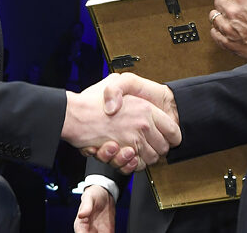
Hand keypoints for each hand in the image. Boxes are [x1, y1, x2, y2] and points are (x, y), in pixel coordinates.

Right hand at [62, 73, 180, 171]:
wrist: (73, 115)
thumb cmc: (91, 100)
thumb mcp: (115, 82)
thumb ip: (127, 85)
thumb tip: (137, 94)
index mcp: (146, 108)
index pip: (173, 130)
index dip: (171, 136)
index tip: (166, 138)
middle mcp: (143, 125)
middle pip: (163, 147)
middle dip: (156, 149)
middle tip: (146, 145)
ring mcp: (134, 140)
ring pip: (151, 159)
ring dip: (143, 158)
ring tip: (133, 150)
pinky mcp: (123, 152)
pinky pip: (136, 165)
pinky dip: (132, 164)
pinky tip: (125, 155)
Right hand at [74, 185, 115, 232]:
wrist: (105, 193)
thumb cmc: (94, 194)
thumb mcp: (90, 197)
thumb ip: (86, 206)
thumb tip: (81, 214)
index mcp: (80, 225)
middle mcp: (88, 231)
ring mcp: (98, 232)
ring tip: (108, 232)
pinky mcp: (108, 231)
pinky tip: (111, 232)